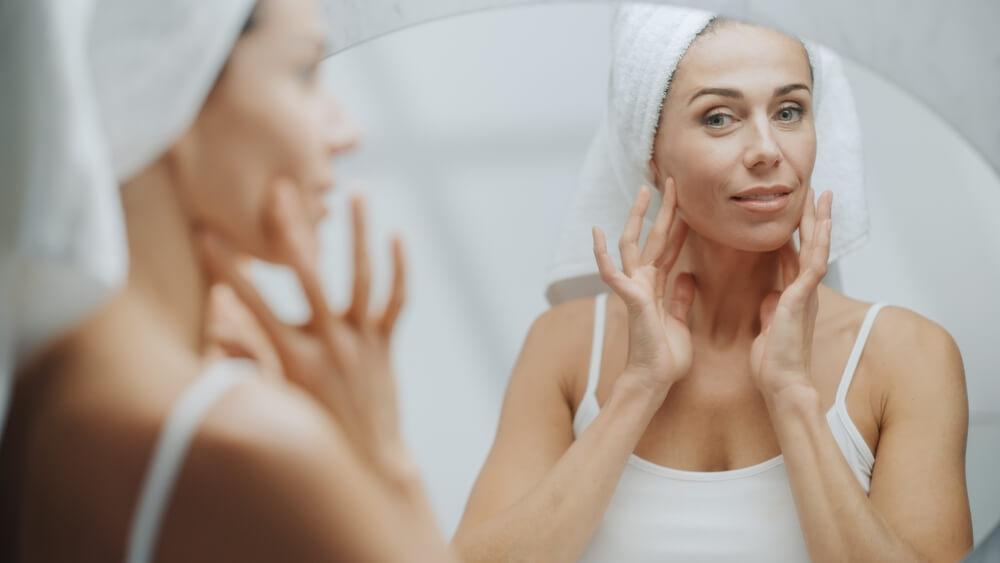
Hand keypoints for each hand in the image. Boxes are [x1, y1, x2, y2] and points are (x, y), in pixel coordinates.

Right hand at [199, 180, 408, 475]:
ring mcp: (361, 340)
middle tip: (281, 187)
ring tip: (359, 194)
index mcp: (293, 357)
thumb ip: (244, 363)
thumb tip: (213, 331)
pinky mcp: (384, 343)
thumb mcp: (272, 402)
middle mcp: (329, 342)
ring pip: (363, 277)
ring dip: (360, 233)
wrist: (368, 461)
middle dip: (291, 229)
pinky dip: (399, 268)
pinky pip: (396, 301)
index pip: (252, 303)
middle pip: (309, 275)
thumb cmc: (312, 434)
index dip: (226, 268)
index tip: (205, 234)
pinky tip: (398, 236)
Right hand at [592, 180, 694, 395]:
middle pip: (653, 238)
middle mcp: (644, 282)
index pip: (669, 248)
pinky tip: (597, 233)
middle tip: (670, 181)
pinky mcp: (630, 298)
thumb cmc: (666, 356)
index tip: (686, 203)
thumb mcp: (680, 321)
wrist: (655, 380)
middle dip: (662, 209)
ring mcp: (634, 288)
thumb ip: (681, 298)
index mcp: (657, 286)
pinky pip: (612, 272)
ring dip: (638, 218)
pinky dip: (602, 253)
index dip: (677, 225)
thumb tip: (687, 277)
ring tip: (644, 191)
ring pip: (633, 245)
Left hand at [750, 188, 832, 398]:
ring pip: (816, 249)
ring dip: (820, 222)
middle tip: (816, 192)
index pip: (794, 257)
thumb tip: (772, 296)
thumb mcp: (769, 327)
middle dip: (812, 219)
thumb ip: (772, 309)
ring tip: (822, 196)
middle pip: (809, 246)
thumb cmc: (774, 362)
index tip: (796, 213)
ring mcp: (806, 294)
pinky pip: (814, 264)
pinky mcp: (802, 298)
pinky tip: (822, 223)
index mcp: (794, 297)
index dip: (795, 235)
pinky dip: (818, 242)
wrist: (781, 383)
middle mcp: (804, 291)